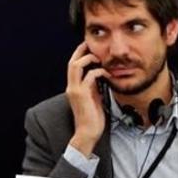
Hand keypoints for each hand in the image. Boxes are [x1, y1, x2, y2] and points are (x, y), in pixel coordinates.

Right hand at [66, 42, 107, 156]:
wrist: (87, 132)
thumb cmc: (92, 118)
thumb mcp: (93, 98)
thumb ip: (94, 87)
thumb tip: (100, 76)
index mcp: (73, 87)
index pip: (72, 66)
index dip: (79, 55)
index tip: (89, 48)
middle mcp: (71, 87)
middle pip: (71, 62)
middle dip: (81, 51)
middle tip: (91, 45)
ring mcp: (74, 90)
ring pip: (75, 66)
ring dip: (88, 59)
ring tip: (98, 59)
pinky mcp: (81, 94)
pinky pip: (89, 76)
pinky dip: (98, 72)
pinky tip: (106, 74)